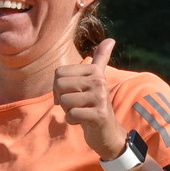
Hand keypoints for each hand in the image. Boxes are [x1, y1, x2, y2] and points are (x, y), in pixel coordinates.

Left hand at [54, 38, 126, 158]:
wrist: (107, 131)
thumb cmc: (94, 104)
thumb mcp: (96, 79)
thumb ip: (101, 59)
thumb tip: (110, 39)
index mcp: (95, 71)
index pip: (58, 74)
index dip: (58, 88)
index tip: (72, 94)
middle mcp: (99, 81)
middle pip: (59, 86)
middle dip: (62, 99)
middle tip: (76, 105)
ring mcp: (101, 98)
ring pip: (64, 101)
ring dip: (68, 111)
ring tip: (81, 112)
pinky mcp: (99, 115)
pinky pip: (71, 115)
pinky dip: (72, 121)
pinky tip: (83, 121)